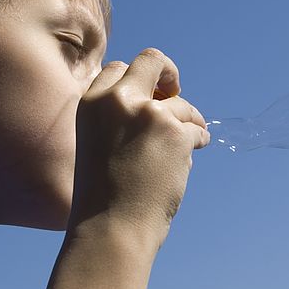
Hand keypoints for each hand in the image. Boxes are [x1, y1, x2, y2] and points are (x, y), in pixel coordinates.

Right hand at [68, 48, 209, 252]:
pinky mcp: (175, 132)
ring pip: (181, 104)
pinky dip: (197, 142)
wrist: (111, 227)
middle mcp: (118, 100)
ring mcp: (148, 113)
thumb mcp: (95, 143)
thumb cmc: (102, 196)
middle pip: (152, 60)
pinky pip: (196, 129)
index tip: (147, 96)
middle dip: (168, 72)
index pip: (119, 68)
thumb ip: (118, 118)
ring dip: (187, 123)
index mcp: (91, 103)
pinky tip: (188, 159)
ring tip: (183, 147)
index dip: (137, 81)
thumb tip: (160, 101)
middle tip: (175, 90)